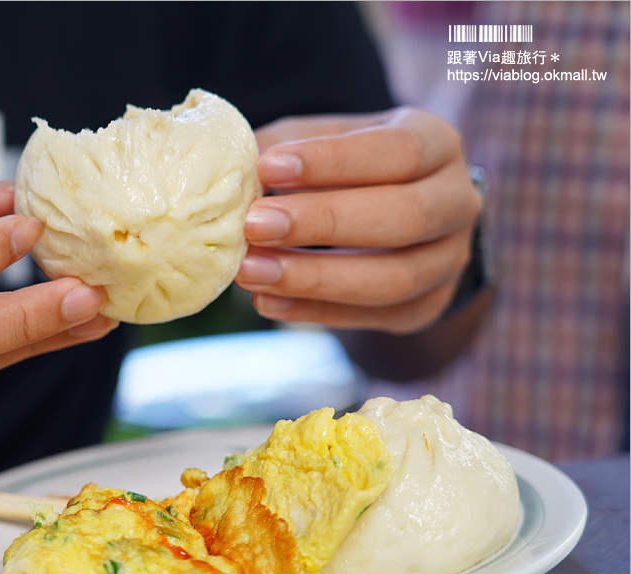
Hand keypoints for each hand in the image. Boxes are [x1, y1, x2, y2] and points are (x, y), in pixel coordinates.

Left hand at [235, 107, 481, 333]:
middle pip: (403, 216)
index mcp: (436, 143)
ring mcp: (449, 260)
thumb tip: (231, 169)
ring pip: (393, 278)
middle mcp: (457, 201)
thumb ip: (284, 149)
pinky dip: (315, 311)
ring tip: (250, 272)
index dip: (332, 161)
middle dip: (323, 222)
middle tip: (254, 226)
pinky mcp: (426, 306)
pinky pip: (372, 317)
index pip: (396, 150)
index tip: (267, 168)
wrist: (393, 217)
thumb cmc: (346, 169)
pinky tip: (267, 302)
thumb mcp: (323, 141)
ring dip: (314, 277)